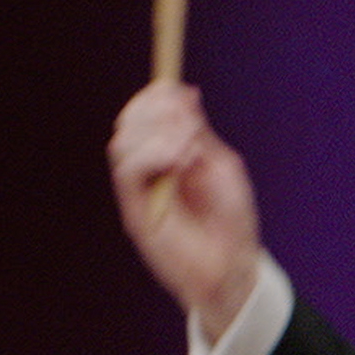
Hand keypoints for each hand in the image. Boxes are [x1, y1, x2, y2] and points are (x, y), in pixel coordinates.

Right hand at [106, 82, 263, 338]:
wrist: (231, 264)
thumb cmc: (232, 219)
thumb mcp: (223, 167)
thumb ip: (200, 133)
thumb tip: (185, 93)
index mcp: (169, 152)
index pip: (146, 113)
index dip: (154, 97)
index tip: (174, 90)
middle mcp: (149, 166)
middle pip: (129, 122)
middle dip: (153, 111)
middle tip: (185, 122)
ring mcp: (139, 186)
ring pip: (123, 141)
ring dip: (156, 134)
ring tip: (188, 149)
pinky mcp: (134, 207)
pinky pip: (127, 169)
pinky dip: (151, 155)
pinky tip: (178, 160)